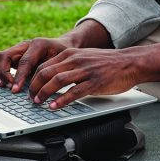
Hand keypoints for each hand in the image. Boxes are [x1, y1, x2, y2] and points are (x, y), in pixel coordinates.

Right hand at [0, 37, 75, 93]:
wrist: (63, 46)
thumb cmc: (63, 55)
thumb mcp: (62, 62)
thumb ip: (50, 72)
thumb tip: (44, 89)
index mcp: (38, 44)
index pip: (24, 61)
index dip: (18, 77)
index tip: (15, 89)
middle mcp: (25, 45)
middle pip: (5, 55)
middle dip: (4, 73)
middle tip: (9, 87)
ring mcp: (18, 49)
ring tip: (3, 85)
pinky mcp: (14, 55)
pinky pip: (0, 60)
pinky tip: (3, 82)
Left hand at [27, 47, 142, 108]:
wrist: (130, 62)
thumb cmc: (108, 62)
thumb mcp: (85, 57)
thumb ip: (70, 64)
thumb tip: (53, 76)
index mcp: (71, 53)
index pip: (44, 65)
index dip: (33, 78)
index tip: (29, 89)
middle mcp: (76, 60)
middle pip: (46, 72)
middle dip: (34, 87)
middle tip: (31, 98)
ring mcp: (85, 71)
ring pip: (57, 81)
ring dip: (44, 93)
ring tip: (39, 102)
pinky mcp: (94, 82)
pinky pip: (74, 92)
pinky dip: (61, 100)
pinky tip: (55, 106)